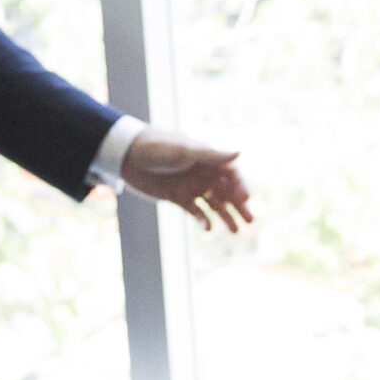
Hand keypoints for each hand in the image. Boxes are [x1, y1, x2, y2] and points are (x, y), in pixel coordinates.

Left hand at [120, 130, 253, 232]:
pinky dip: (202, 219)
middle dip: (239, 206)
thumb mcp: (185, 150)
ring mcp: (191, 186)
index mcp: (207, 158)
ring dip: (225, 216)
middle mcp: (203, 173)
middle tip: (251, 221)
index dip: (240, 186)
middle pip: (226, 192)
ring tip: (235, 232)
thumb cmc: (157, 147)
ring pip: (214, 204)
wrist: (127, 156)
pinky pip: (195, 211)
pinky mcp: (178, 197)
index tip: (246, 199)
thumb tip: (239, 153)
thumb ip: (212, 155)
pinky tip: (208, 228)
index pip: (231, 174)